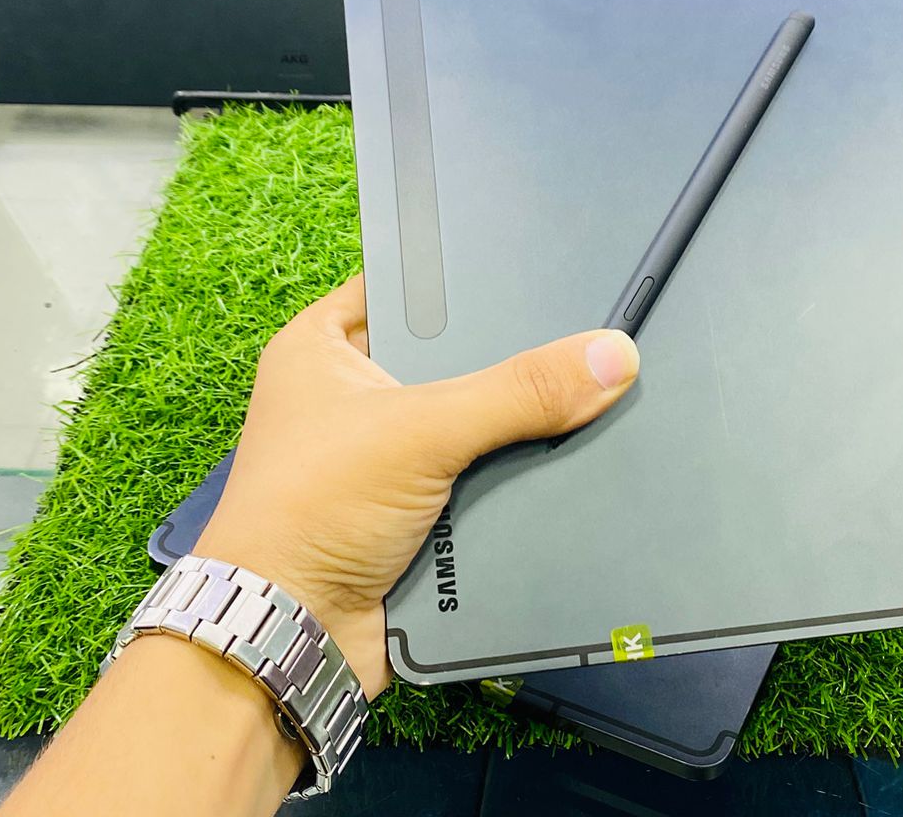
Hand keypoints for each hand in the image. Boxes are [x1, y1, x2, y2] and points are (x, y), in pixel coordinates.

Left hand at [193, 275, 640, 697]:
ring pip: (474, 422)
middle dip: (511, 358)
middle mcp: (352, 395)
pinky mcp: (416, 513)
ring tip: (598, 391)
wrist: (291, 637)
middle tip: (586, 332)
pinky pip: (483, 478)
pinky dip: (517, 478)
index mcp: (322, 347)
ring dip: (519, 425)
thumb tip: (611, 356)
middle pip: (453, 357)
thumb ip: (518, 391)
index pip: (405, 284)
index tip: (538, 265)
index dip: (466, 276)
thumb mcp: (420, 430)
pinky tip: (574, 458)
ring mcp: (385, 458)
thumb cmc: (309, 513)